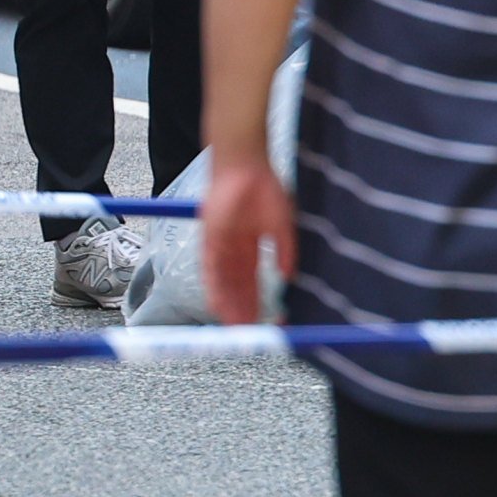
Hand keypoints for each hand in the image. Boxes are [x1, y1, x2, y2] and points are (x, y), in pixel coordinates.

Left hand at [200, 152, 293, 325]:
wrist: (245, 167)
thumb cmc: (266, 189)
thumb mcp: (282, 223)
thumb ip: (285, 250)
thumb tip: (289, 276)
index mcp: (253, 244)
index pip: (254, 279)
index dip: (259, 299)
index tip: (267, 317)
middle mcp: (234, 248)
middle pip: (237, 285)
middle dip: (243, 307)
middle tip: (248, 330)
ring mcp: (220, 244)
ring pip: (223, 282)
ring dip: (228, 303)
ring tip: (234, 324)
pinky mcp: (209, 238)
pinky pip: (208, 269)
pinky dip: (213, 287)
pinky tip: (217, 303)